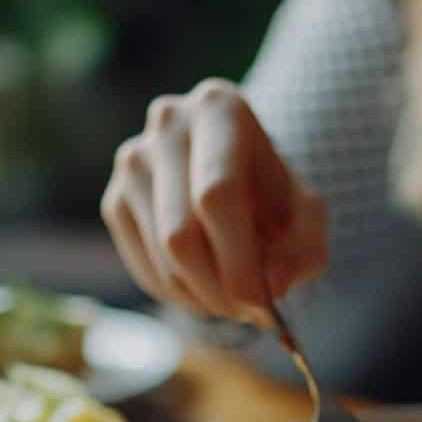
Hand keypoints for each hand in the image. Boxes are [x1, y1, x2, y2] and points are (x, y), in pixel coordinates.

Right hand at [100, 77, 328, 327]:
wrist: (234, 167)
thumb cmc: (274, 190)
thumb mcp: (307, 212)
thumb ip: (303, 249)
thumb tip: (270, 286)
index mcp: (219, 108)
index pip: (218, 194)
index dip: (239, 260)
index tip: (262, 304)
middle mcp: (166, 126)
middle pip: (180, 233)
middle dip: (217, 288)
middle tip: (249, 313)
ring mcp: (132, 162)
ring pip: (160, 255)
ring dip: (200, 297)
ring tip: (233, 302)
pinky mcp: (114, 198)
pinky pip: (142, 266)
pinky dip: (176, 293)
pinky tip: (204, 289)